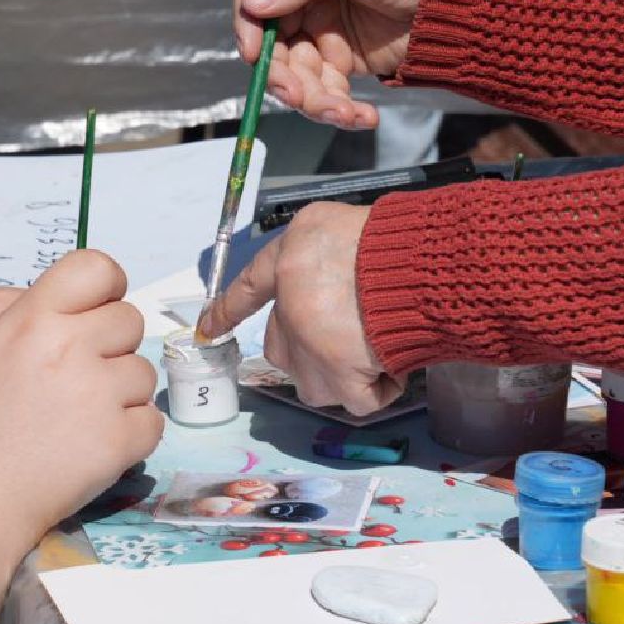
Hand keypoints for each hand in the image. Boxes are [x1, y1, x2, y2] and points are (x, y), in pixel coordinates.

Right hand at [0, 251, 161, 619]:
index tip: (99, 312)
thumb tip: (78, 312)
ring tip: (80, 420)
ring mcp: (97, 394)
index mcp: (31, 319)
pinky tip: (93, 445)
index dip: (107, 288)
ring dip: (121, 394)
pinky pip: (151, 421)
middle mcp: (68, 347)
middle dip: (112, 347)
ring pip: (143, 372)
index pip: (96, 267)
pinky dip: (131, 435)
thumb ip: (33, 322)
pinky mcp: (118, 440)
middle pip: (129, 320)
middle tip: (81, 380)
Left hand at [198, 202, 401, 415]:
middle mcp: (289, 307)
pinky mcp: (338, 377)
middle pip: (284, 348)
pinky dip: (378, 390)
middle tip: (356, 333)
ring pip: (315, 382)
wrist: (416, 264)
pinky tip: (395, 365)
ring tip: (377, 349)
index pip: (248, 288)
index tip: (208, 329)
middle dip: (314, 348)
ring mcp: (309, 347)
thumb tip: (320, 287)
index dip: (228, 310)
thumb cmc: (384, 239)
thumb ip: (312, 256)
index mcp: (287, 261)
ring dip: (345, 375)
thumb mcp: (331, 223)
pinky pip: (356, 401)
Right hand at [236, 0, 427, 130]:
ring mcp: (319, 24)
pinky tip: (362, 117)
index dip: (248, 18)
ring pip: (294, 70)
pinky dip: (337, 107)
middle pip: (270, 36)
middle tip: (298, 96)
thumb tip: (253, 4)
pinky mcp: (337, 57)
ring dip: (313, 98)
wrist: (464, 7)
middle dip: (283, 72)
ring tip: (343, 114)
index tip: (253, 52)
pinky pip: (322, 88)